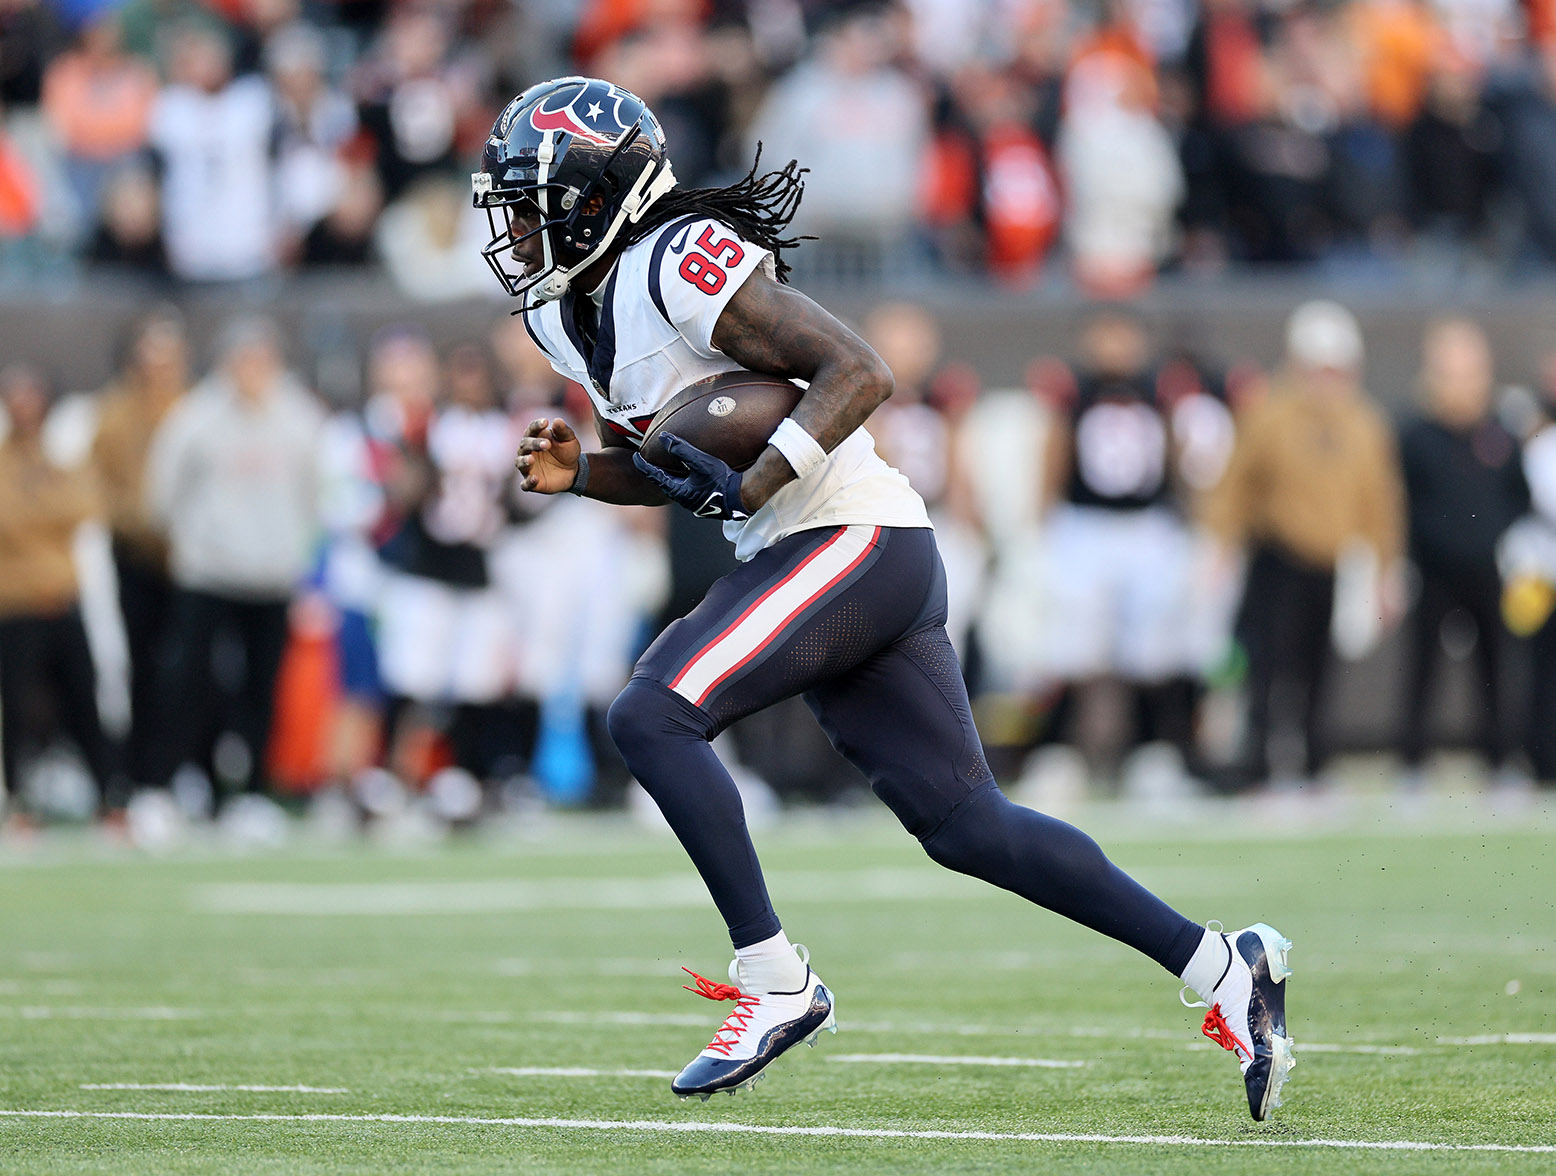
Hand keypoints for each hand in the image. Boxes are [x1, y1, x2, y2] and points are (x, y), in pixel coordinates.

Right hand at [515, 417, 581, 493]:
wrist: (573, 472)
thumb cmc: (567, 452)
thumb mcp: (569, 440)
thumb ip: (563, 431)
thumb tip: (557, 421)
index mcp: (536, 437)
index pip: (532, 429)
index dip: (537, 425)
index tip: (546, 422)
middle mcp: (528, 451)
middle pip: (525, 445)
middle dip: (534, 443)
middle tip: (546, 444)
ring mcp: (528, 467)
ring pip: (520, 463)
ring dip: (524, 461)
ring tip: (531, 459)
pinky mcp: (532, 483)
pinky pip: (525, 484)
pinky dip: (528, 482)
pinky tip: (535, 478)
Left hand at [632, 434, 747, 519]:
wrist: (743, 497)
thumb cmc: (722, 480)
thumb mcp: (700, 462)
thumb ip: (681, 449)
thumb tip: (664, 437)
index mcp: (679, 492)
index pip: (655, 476)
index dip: (643, 465)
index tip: (635, 456)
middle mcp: (684, 501)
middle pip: (664, 484)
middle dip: (656, 473)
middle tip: (649, 462)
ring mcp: (695, 504)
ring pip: (678, 489)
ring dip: (672, 478)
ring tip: (669, 468)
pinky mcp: (705, 503)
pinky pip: (690, 490)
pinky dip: (685, 481)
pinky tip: (691, 476)